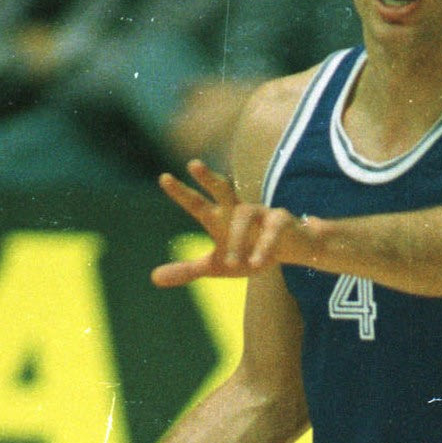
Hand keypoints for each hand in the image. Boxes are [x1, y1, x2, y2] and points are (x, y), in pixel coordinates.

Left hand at [152, 159, 317, 287]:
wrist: (288, 252)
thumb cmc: (247, 253)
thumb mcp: (215, 266)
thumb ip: (187, 270)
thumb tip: (153, 278)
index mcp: (219, 219)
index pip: (197, 203)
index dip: (181, 192)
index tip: (163, 178)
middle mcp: (237, 211)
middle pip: (222, 188)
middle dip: (208, 178)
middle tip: (193, 164)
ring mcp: (261, 213)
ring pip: (245, 213)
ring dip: (237, 238)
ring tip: (230, 264)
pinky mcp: (281, 222)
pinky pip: (272, 229)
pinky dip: (264, 245)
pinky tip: (256, 262)